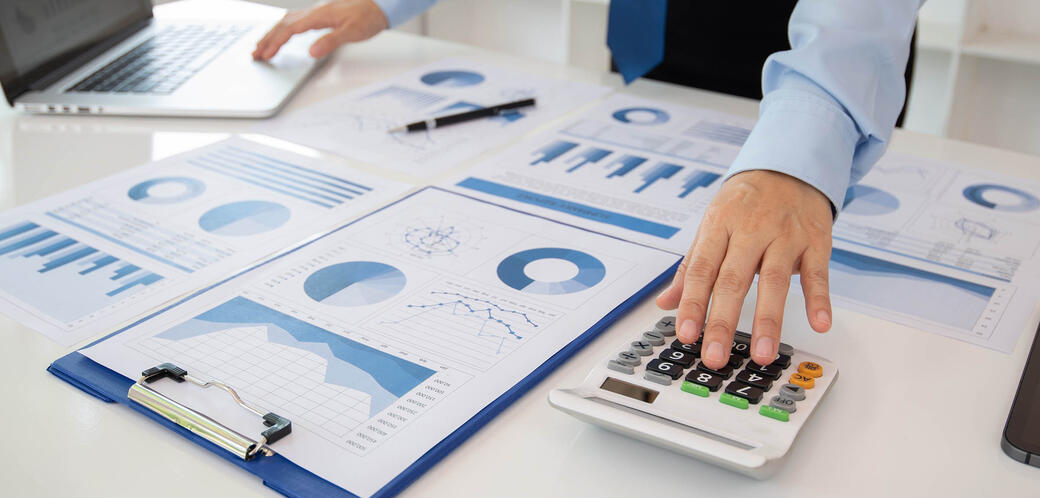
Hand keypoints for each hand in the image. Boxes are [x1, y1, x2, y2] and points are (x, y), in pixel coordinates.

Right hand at [252, 0, 388, 60]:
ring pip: (287, 21)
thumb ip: (330, 42)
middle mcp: (314, 12)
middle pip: (283, 25)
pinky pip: (295, 19)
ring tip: (261, 46)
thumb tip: (311, 52)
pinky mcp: (320, 14)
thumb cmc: (368, 17)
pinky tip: (281, 33)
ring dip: (272, 33)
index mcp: (318, 16)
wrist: (379, 4)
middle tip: (255, 54)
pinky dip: (283, 28)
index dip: (276, 43)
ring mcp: (316, 12)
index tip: (266, 54)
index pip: (290, 30)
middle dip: (267, 40)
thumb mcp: (351, 33)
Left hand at [656, 170, 833, 368]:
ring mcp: (785, 236)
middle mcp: (751, 230)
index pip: (702, 270)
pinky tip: (820, 323)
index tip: (686, 333)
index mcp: (720, 226)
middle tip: (715, 356)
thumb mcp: (713, 226)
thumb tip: (666, 303)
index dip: (693, 304)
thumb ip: (691, 268)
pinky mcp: (815, 241)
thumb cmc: (745, 202)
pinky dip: (820, 299)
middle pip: (734, 280)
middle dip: (724, 321)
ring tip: (763, 354)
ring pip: (775, 280)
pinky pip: (819, 273)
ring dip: (769, 320)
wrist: (789, 167)